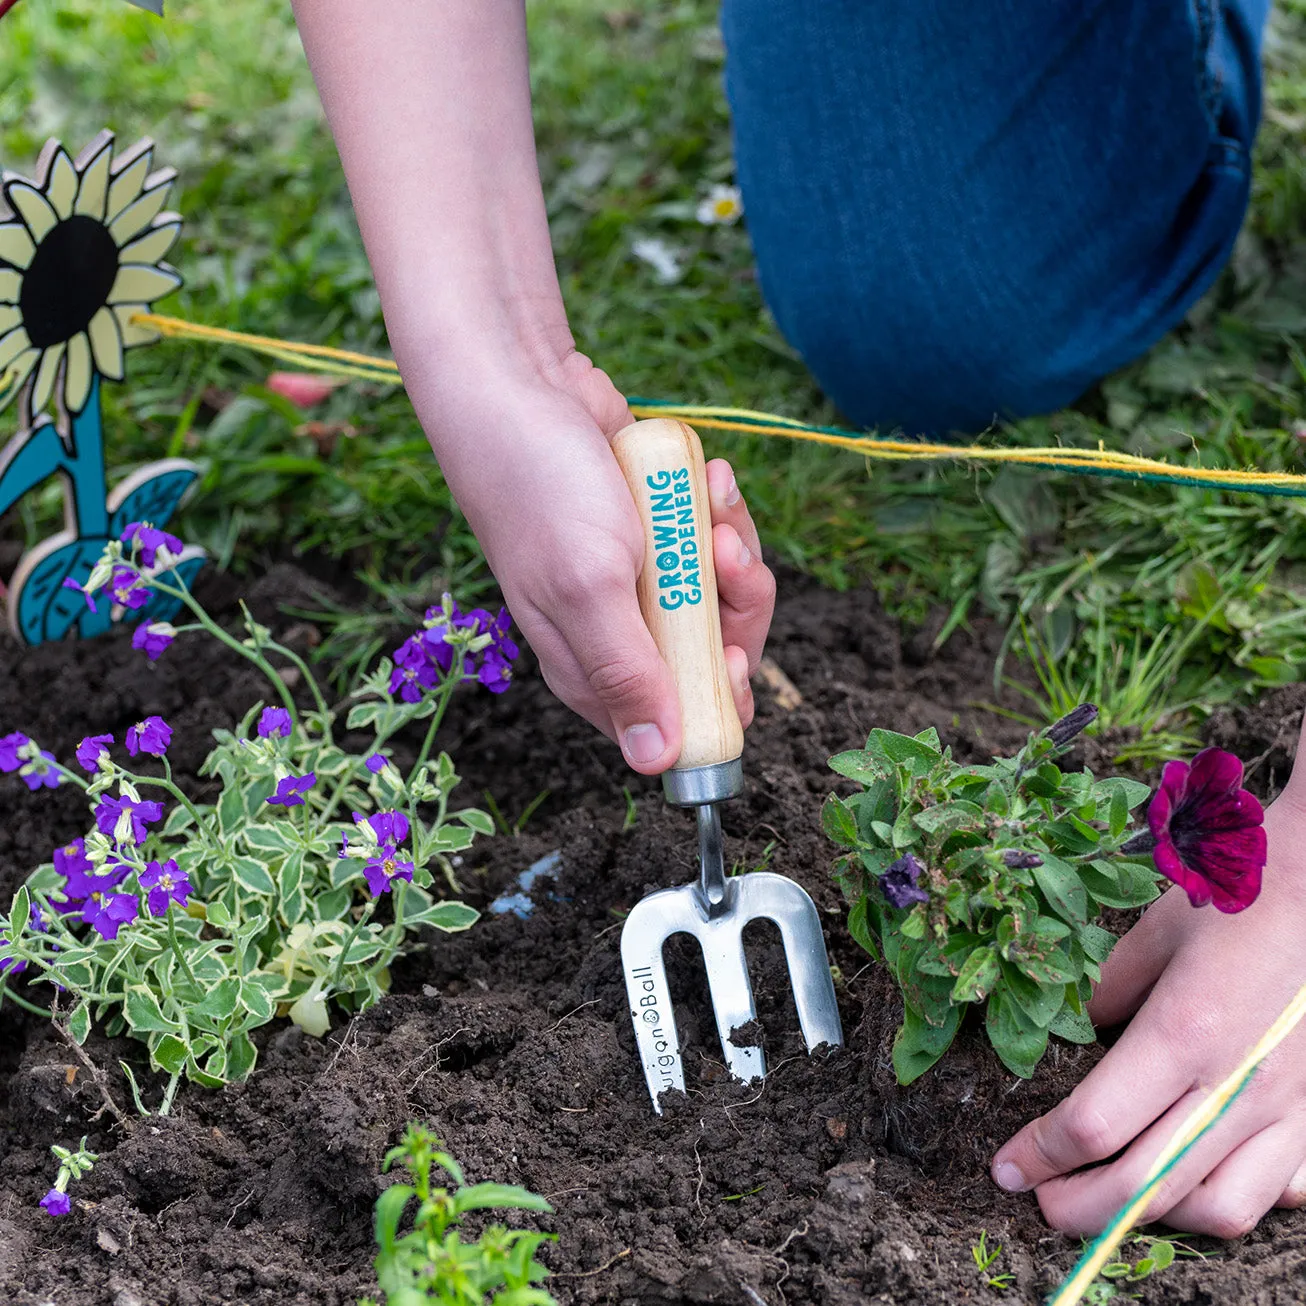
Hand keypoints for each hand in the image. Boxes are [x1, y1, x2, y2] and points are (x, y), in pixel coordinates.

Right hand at [416, 346, 774, 771]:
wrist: (523, 385)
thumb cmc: (542, 488)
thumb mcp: (588, 587)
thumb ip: (628, 674)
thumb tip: (657, 762)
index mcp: (592, 669)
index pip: (675, 723)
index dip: (717, 696)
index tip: (727, 648)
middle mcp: (619, 633)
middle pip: (714, 654)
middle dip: (735, 605)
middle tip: (723, 556)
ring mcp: (641, 581)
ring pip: (723, 595)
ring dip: (732, 547)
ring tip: (711, 497)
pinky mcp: (659, 535)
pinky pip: (714, 542)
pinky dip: (719, 512)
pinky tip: (706, 477)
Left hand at [991, 732, 1305, 1236]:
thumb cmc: (1235, 901)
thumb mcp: (1151, 934)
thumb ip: (1106, 991)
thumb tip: (1076, 1032)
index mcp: (1182, 1034)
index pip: (1094, 1125)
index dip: (1040, 1156)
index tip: (1007, 1169)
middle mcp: (1234, 1084)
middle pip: (1145, 1185)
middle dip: (1079, 1208)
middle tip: (1041, 1204)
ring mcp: (1285, 1108)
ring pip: (1215, 1206)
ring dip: (1154, 1217)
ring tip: (1112, 1198)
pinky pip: (1276, 1193)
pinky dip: (1228, 1200)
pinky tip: (1195, 1181)